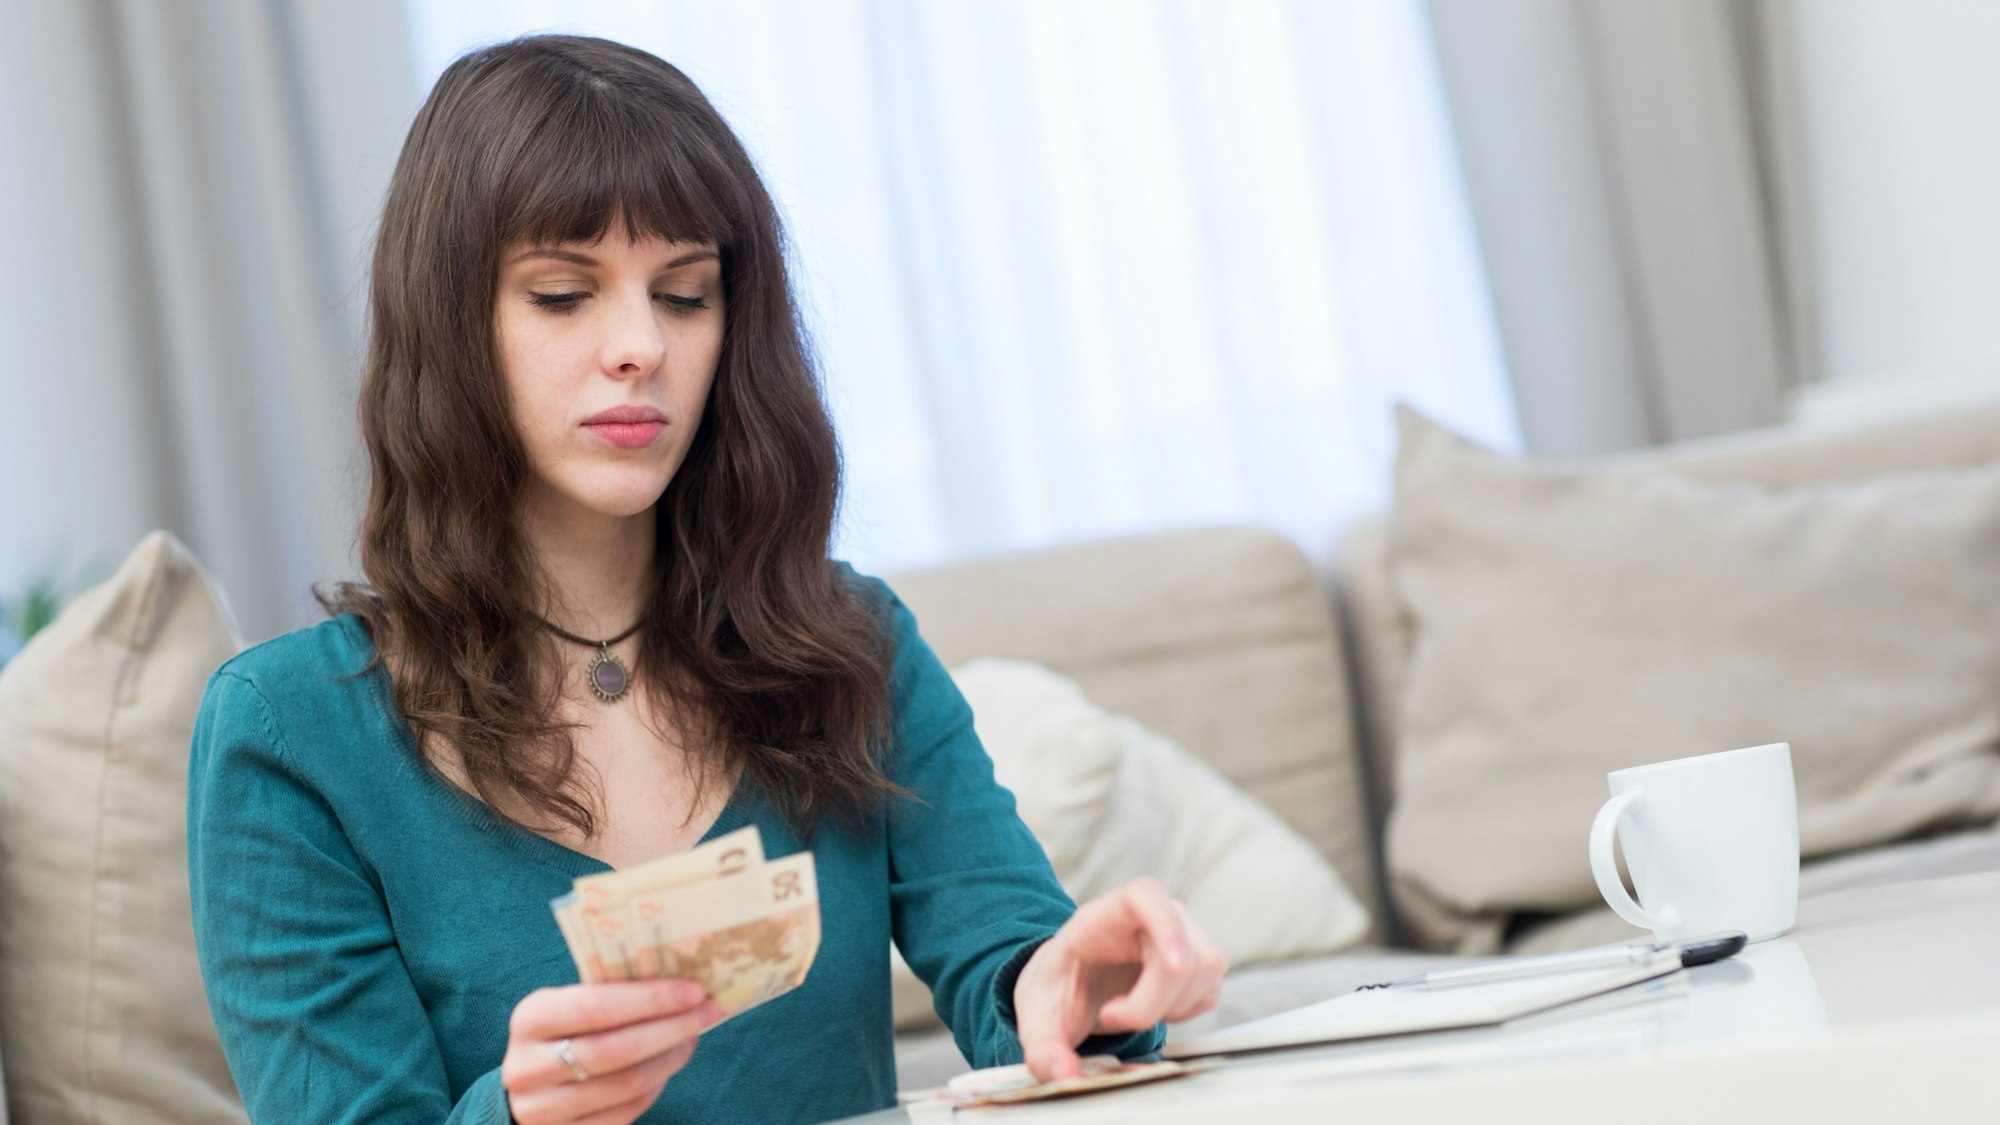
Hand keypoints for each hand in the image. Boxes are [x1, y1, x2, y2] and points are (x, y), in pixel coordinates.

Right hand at [501, 979, 720, 1124]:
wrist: (524, 1094)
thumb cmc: (558, 1036)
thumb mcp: (565, 1008)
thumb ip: (607, 994)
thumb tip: (679, 981)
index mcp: (530, 1020)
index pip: (596, 1006)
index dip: (651, 999)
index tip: (694, 989)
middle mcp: (528, 1068)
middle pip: (617, 1049)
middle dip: (672, 1027)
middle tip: (707, 1010)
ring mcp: (543, 1110)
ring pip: (628, 1084)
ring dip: (671, 1057)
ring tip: (692, 1035)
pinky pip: (627, 1111)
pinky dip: (657, 1085)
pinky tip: (669, 1063)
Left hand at [1011, 876, 1227, 1081]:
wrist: (1070, 987)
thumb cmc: (1057, 989)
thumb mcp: (1036, 1018)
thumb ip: (1043, 1049)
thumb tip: (1064, 1076)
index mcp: (1104, 917)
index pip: (1146, 897)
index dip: (1167, 925)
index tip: (1172, 965)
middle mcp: (1150, 916)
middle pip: (1185, 952)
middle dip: (1153, 1002)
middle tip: (1111, 1017)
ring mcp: (1179, 934)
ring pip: (1207, 969)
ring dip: (1170, 1007)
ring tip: (1129, 1012)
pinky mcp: (1197, 961)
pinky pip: (1211, 991)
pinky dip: (1183, 1012)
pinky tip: (1152, 1009)